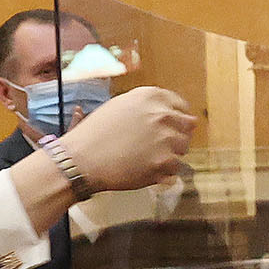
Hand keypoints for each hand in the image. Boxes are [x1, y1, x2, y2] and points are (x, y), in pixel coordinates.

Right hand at [58, 86, 196, 193]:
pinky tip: (144, 169)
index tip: (171, 127)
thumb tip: (172, 114)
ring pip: (183, 148)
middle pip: (187, 126)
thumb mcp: (120, 107)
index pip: (181, 106)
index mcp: (151, 96)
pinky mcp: (166, 161)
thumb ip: (148, 108)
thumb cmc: (95, 134)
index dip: (176, 118)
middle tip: (157, 146)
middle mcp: (163, 114)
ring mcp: (166, 138)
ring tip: (145, 158)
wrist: (81, 159)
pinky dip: (163, 172)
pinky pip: (175, 168)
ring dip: (170, 154)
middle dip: (175, 135)